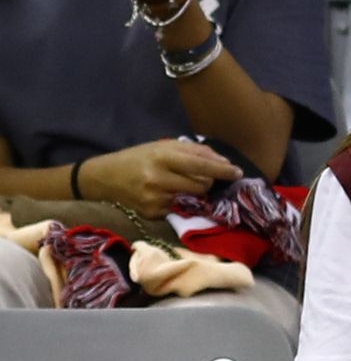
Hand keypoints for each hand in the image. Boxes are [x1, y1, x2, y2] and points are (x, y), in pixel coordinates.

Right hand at [79, 138, 241, 216]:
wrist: (103, 178)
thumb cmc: (138, 158)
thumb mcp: (162, 147)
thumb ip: (194, 152)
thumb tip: (224, 162)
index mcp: (162, 157)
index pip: (201, 164)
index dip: (222, 169)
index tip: (238, 172)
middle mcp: (159, 178)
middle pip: (202, 184)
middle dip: (207, 180)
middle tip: (200, 176)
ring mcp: (155, 198)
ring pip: (194, 198)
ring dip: (195, 192)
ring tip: (179, 183)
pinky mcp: (153, 213)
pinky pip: (180, 208)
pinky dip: (180, 201)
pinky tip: (165, 194)